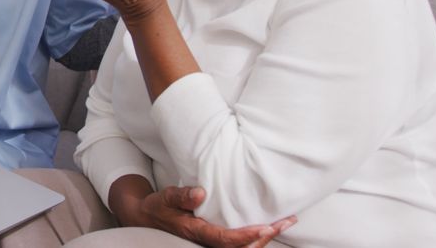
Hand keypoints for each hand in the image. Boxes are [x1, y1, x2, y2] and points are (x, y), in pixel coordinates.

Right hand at [128, 185, 296, 247]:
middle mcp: (206, 242)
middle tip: (285, 222)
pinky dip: (257, 237)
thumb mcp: (166, 196)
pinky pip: (240, 244)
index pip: (225, 240)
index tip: (266, 227)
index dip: (247, 236)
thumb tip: (200, 193)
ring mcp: (212, 242)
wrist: (149, 217)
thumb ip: (182, 196)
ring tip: (285, 222)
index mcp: (196, 232)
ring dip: (265, 238)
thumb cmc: (159, 206)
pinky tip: (270, 226)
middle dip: (265, 237)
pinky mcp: (216, 239)